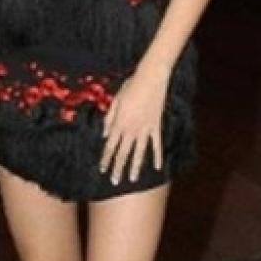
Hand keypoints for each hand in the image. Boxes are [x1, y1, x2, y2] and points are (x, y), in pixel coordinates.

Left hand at [99, 63, 170, 185]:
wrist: (151, 79)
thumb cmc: (130, 87)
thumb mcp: (115, 101)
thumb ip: (109, 119)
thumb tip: (105, 135)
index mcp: (119, 123)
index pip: (110, 145)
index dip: (106, 158)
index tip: (102, 169)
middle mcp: (131, 129)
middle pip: (123, 152)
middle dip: (118, 167)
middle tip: (114, 181)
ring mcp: (145, 129)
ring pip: (139, 152)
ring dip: (135, 167)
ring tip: (132, 179)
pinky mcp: (156, 127)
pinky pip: (156, 145)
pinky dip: (157, 156)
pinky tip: (157, 168)